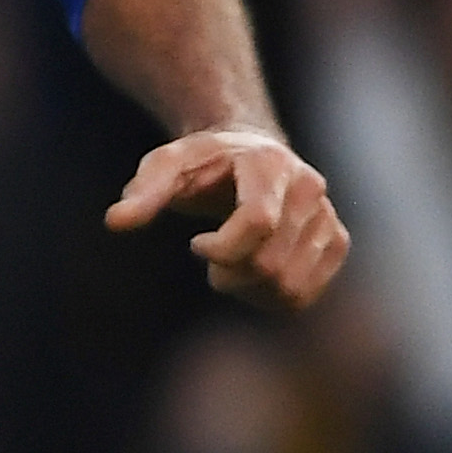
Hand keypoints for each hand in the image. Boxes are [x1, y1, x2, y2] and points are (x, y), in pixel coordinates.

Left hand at [106, 126, 352, 313]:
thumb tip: (115, 222)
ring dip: (249, 288)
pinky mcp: (336, 242)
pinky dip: (271, 297)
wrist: (251, 155)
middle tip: (211, 258)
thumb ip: (143, 193)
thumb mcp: (167, 167)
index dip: (221, 248)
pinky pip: (304, 295)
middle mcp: (309, 188)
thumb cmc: (202, 164)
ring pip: (288, 286)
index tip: (197, 244)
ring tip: (233, 264)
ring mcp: (327, 216)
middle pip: (270, 263)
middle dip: (229, 273)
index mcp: (270, 164)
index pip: (257, 222)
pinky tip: (254, 275)